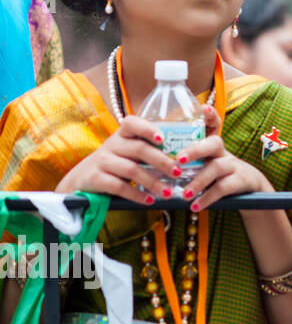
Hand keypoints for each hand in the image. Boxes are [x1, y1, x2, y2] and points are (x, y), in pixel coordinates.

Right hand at [55, 115, 178, 204]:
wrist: (79, 181)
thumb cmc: (113, 165)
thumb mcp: (126, 153)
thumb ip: (145, 152)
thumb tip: (180, 161)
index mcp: (121, 135)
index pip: (132, 123)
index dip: (148, 129)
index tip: (163, 139)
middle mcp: (111, 145)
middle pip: (139, 149)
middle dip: (162, 161)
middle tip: (178, 172)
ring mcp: (101, 161)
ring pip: (132, 170)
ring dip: (153, 182)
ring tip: (168, 192)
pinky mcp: (94, 178)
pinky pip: (119, 187)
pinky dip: (136, 194)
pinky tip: (149, 200)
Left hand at [178, 105, 273, 210]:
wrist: (250, 189)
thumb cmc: (218, 176)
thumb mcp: (204, 166)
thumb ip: (185, 166)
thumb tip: (152, 170)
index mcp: (211, 146)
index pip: (213, 124)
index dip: (210, 115)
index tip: (203, 108)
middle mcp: (223, 152)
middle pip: (213, 143)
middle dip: (195, 150)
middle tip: (178, 160)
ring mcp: (233, 165)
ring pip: (216, 168)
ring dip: (198, 181)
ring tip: (184, 194)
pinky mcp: (241, 181)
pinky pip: (223, 188)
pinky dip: (207, 198)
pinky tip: (196, 207)